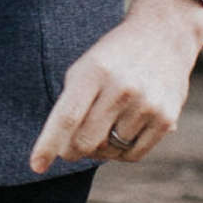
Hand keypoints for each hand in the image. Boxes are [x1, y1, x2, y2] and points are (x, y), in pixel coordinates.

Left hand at [29, 0, 202, 171]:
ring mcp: (146, 104)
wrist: (163, 36)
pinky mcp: (166, 119)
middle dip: (73, 150)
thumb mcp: (85, 67)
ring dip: (101, 148)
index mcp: (94, 72)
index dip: (48, 145)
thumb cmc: (113, 58)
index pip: (67, 117)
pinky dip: (122, 152)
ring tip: (105, 126)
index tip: (36, 166)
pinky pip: (133, 155)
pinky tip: (122, 132)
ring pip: (109, 151)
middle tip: (72, 147)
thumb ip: (71, 105)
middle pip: (85, 142)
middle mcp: (122, 88)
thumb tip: (62, 151)